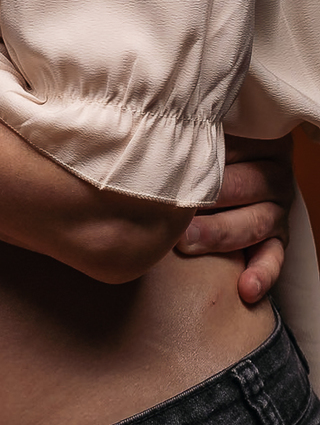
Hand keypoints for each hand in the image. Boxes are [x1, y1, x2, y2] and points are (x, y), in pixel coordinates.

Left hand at [175, 134, 293, 302]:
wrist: (224, 183)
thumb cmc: (194, 157)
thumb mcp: (195, 140)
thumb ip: (180, 137)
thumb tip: (145, 137)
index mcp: (253, 142)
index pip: (227, 147)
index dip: (197, 159)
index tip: (167, 170)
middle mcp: (271, 173)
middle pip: (241, 185)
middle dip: (206, 199)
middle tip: (171, 209)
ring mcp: (277, 207)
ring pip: (256, 222)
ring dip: (220, 234)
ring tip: (187, 242)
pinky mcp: (278, 238)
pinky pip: (275, 256)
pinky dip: (262, 273)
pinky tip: (245, 287)